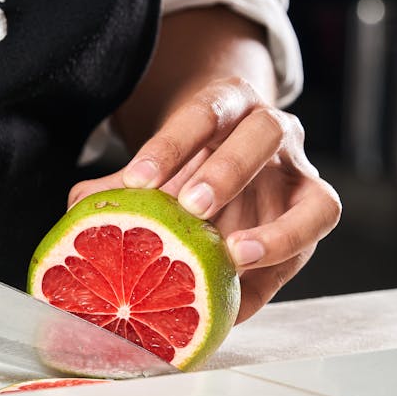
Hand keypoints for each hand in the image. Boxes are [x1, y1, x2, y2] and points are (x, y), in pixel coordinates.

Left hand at [69, 77, 340, 322]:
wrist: (234, 151)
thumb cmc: (190, 161)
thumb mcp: (157, 163)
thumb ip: (119, 186)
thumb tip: (78, 211)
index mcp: (225, 104)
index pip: (200, 112)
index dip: (169, 146)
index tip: (136, 181)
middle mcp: (271, 129)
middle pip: (261, 134)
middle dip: (225, 172)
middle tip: (191, 209)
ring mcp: (301, 171)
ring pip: (313, 195)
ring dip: (275, 232)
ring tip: (234, 257)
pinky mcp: (317, 209)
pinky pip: (318, 234)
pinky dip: (282, 260)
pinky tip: (241, 291)